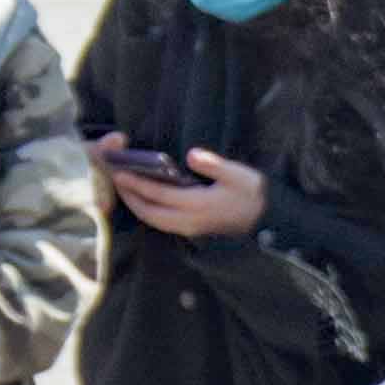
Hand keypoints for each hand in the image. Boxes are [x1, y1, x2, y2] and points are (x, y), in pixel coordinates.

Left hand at [109, 142, 267, 244]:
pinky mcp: (194, 229)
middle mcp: (190, 220)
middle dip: (131, 198)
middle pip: (151, 213)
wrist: (268, 221)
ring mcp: (191, 228)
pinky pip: (164, 223)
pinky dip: (150, 212)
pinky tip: (145, 201)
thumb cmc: (254, 194)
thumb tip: (191, 155)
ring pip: (156, 221)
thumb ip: (214, 165)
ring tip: (126, 190)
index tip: (120, 172)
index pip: (160, 195)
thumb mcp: (239, 175)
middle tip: (115, 181)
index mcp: (198, 205)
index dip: (138, 184)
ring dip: (138, 207)